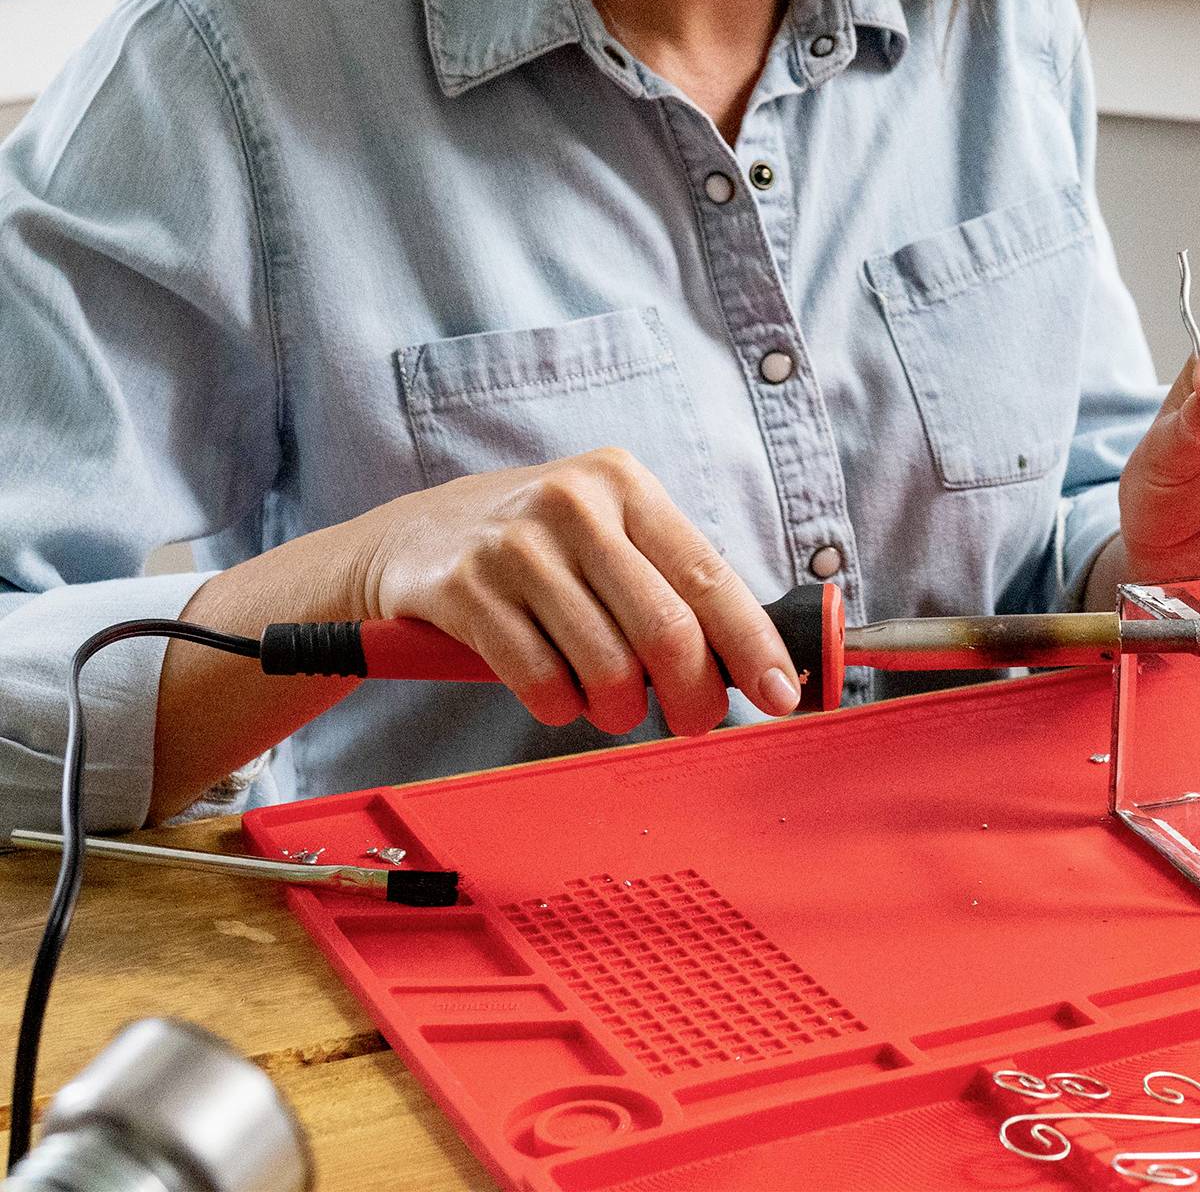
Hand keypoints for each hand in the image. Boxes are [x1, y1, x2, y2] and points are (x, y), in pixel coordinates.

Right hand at [333, 447, 798, 735]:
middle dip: (694, 694)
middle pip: (665, 628)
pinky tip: (559, 696)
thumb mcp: (605, 531)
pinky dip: (561, 709)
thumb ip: (668, 583)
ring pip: (605, 665)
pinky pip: (540, 682)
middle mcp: (575, 505)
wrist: (411, 538)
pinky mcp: (464, 589)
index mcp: (625, 484)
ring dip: (621, 708)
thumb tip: (749, 661)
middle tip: (695, 721)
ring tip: (613, 703)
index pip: (708, 575)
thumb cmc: (536, 546)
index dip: (752, 644)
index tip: (782, 694)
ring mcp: (515, 545)